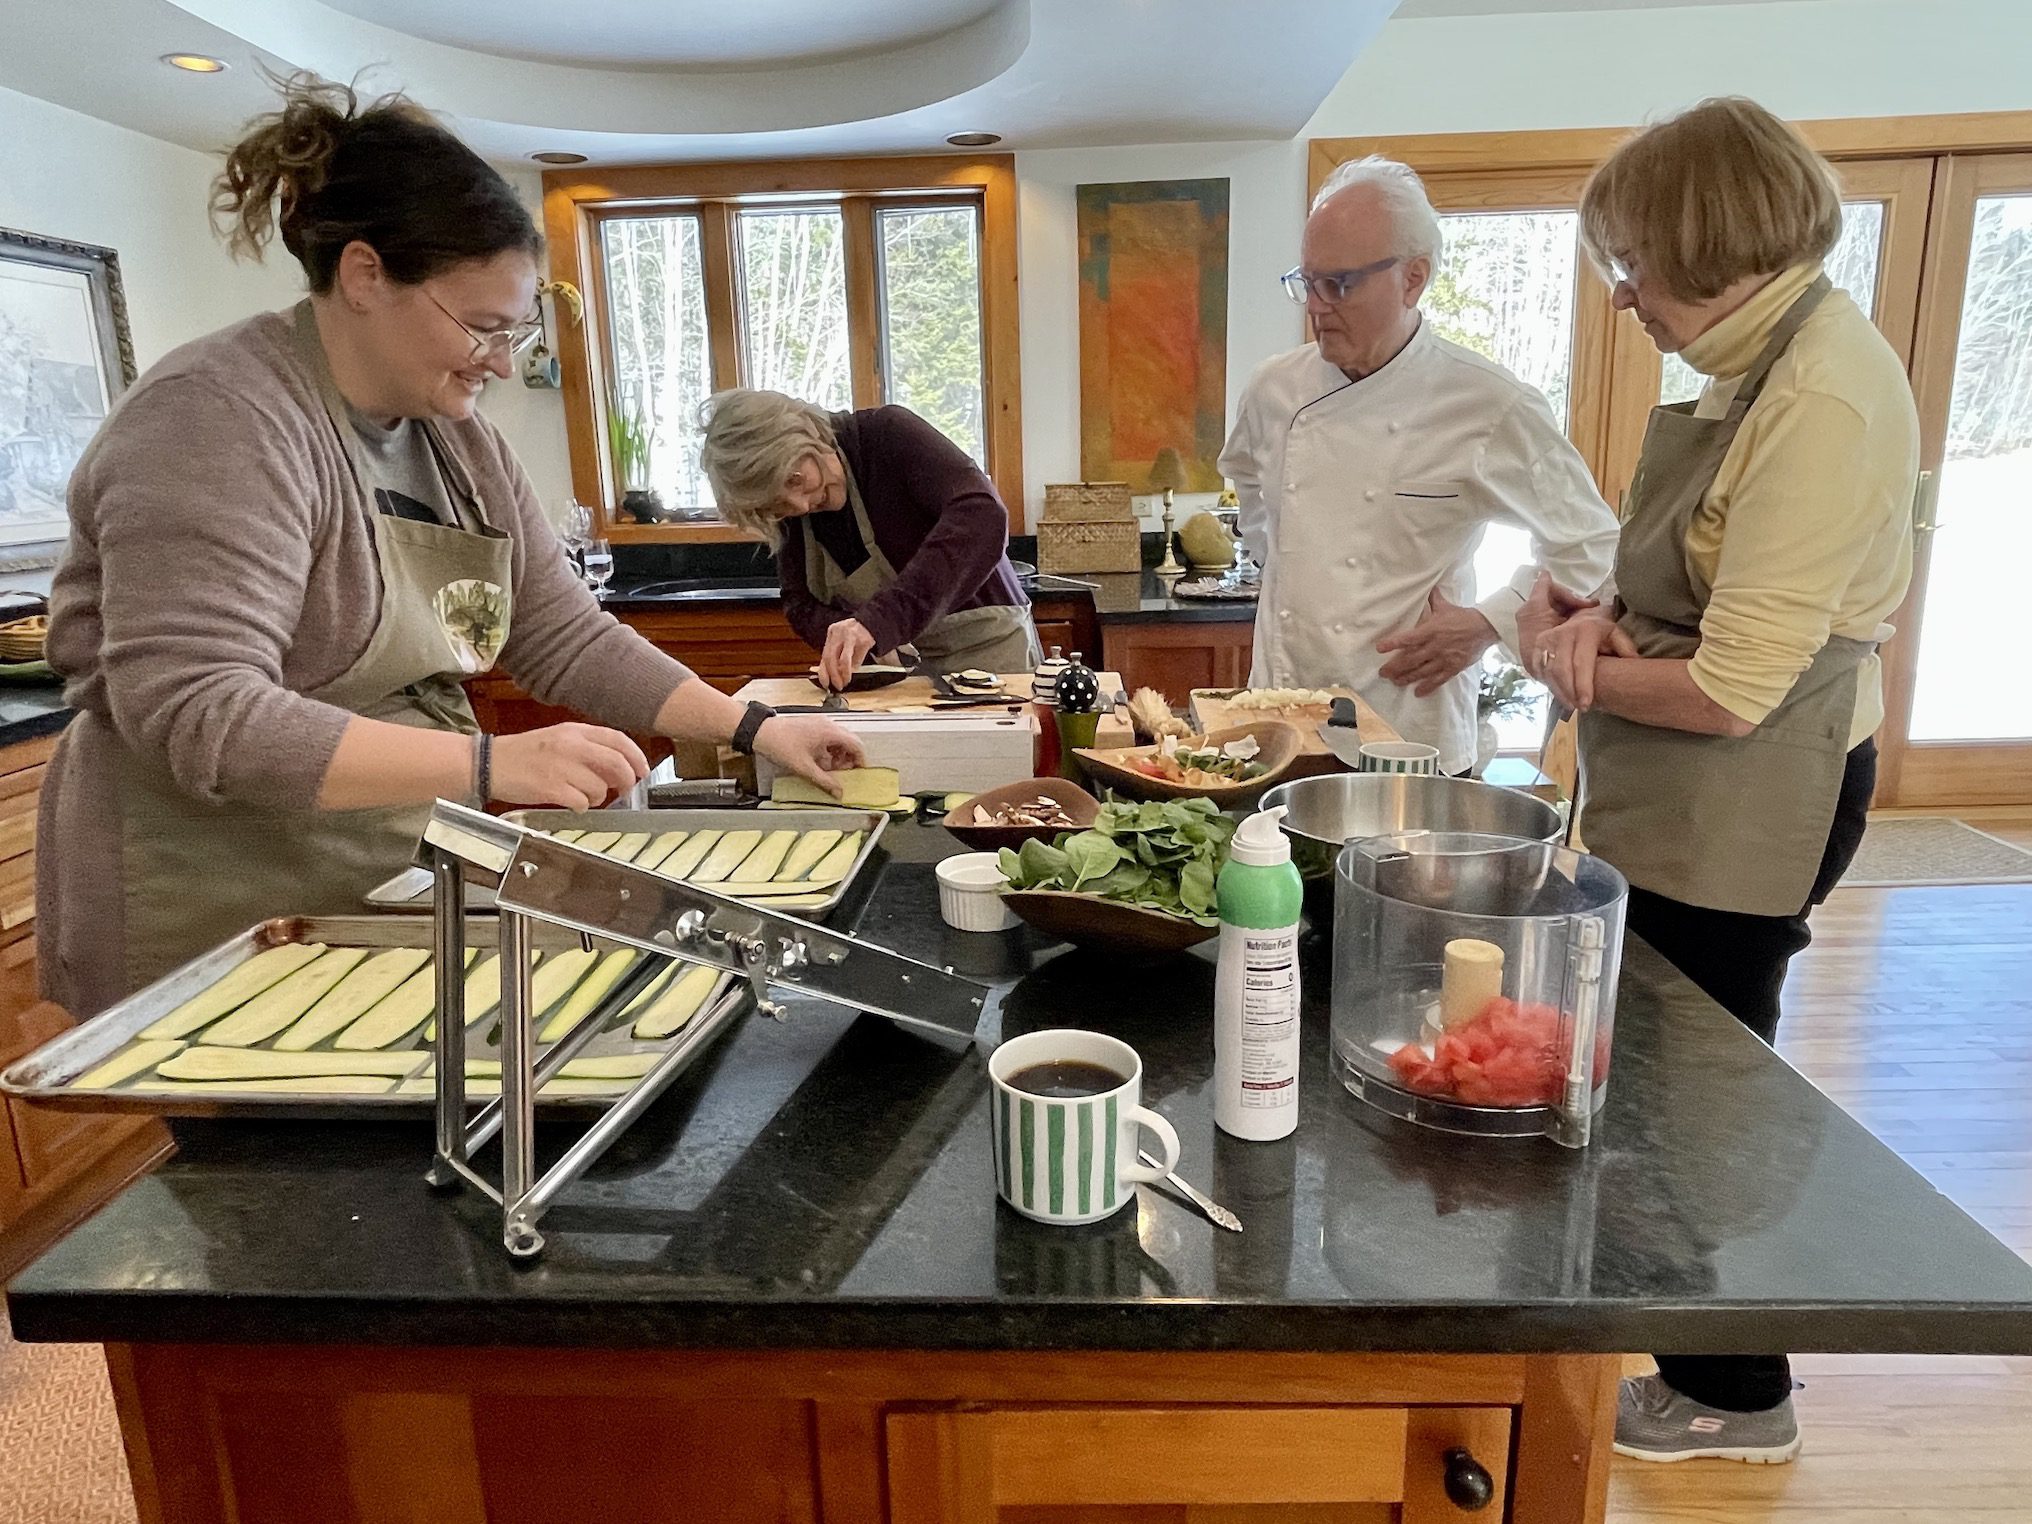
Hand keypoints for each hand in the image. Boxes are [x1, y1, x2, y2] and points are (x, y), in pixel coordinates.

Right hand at [490, 723, 648, 809]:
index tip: (642, 770)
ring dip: (599, 796)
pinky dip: (581, 805)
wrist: (490, 763)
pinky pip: (582, 802)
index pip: (618, 739)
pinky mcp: (551, 788)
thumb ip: (588, 747)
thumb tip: (619, 766)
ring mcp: (561, 767)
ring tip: (584, 794)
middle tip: (624, 789)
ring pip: (600, 787)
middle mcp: (571, 746)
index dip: (636, 756)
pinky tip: (571, 801)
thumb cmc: (525, 754)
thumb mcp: (559, 738)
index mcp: (574, 731)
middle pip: (616, 763)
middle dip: (626, 780)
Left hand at [755, 715, 866, 797]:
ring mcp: (819, 723)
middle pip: (848, 742)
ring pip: (838, 740)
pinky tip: (818, 760)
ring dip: (837, 754)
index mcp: (830, 732)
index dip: (860, 759)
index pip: (856, 744)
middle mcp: (828, 724)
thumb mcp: (805, 768)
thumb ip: (824, 781)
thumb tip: (838, 791)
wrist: (761, 732)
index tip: (858, 771)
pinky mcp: (812, 725)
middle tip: (841, 772)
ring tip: (827, 768)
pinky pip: (827, 737)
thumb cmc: (781, 744)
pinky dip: (828, 749)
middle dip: (847, 759)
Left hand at [818, 618, 876, 690]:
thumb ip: (837, 654)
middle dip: (833, 675)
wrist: (874, 622)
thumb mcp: (843, 639)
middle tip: (837, 685)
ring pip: (843, 660)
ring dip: (843, 674)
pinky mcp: (863, 641)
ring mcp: (851, 636)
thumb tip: (832, 674)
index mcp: (832, 633)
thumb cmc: (857, 633)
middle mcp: (839, 633)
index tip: (825, 683)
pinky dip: (855, 667)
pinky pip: (857, 658)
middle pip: (830, 658)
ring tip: (845, 681)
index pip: (824, 655)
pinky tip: (854, 671)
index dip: (823, 672)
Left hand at [1375, 587, 1499, 697]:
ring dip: (1407, 678)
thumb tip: (1427, 586)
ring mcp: (1444, 658)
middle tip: (1383, 673)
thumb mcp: (1445, 606)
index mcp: (1431, 630)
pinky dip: (1427, 687)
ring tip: (1395, 682)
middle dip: (1395, 667)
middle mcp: (1435, 646)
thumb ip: (1433, 599)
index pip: (1408, 638)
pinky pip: (1438, 680)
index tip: (1379, 648)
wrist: (1485, 628)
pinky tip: (1417, 692)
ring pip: (1422, 671)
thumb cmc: (1463, 617)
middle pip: (1411, 659)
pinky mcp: (1454, 668)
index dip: (1393, 643)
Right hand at [1520, 575, 1633, 711]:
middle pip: (1562, 670)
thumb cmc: (1600, 631)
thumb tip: (1636, 663)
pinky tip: (1559, 694)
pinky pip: (1540, 670)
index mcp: (1585, 630)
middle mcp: (1563, 632)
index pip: (1581, 663)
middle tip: (1580, 709)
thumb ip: (1625, 648)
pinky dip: (1548, 684)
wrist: (1580, 617)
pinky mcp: (1538, 646)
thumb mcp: (1615, 634)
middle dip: (1570, 693)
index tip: (1587, 704)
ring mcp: (1547, 639)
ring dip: (1560, 692)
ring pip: (1550, 672)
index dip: (1583, 686)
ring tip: (1571, 706)